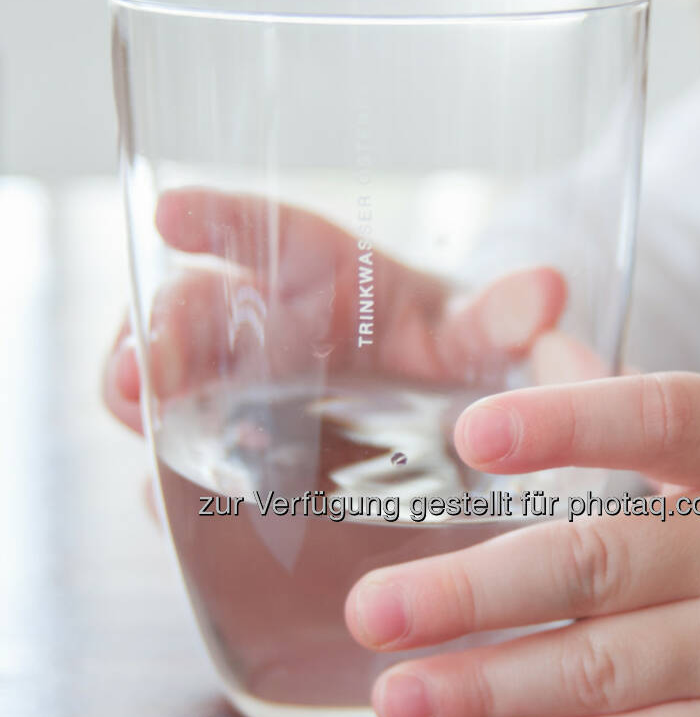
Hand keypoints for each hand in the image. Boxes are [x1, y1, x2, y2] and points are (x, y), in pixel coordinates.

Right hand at [102, 187, 567, 435]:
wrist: (438, 411)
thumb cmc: (449, 347)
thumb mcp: (478, 328)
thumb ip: (506, 314)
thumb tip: (546, 293)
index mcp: (319, 272)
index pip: (259, 228)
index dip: (216, 220)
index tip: (171, 216)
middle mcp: (261, 324)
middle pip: (188, 312)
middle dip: (157, 331)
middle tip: (144, 368)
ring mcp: (234, 394)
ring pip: (162, 383)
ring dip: (140, 396)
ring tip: (136, 414)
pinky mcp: (232, 462)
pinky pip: (182, 464)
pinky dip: (168, 478)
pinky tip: (166, 500)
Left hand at [346, 372, 699, 716]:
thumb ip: (635, 404)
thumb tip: (532, 342)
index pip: (663, 417)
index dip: (568, 420)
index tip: (472, 433)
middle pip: (603, 563)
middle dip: (472, 593)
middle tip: (372, 610)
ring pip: (608, 670)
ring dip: (488, 686)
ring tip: (397, 696)